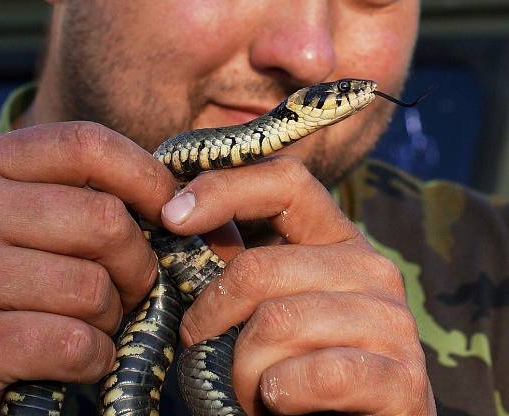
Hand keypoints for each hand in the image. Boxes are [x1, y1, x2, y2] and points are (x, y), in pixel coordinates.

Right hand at [0, 122, 176, 415]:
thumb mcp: (15, 215)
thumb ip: (82, 195)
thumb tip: (187, 199)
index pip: (87, 143)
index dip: (146, 175)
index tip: (172, 209)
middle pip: (104, 220)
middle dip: (138, 264)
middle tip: (132, 287)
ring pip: (93, 288)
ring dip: (112, 317)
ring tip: (91, 322)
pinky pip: (74, 344)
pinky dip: (94, 358)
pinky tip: (75, 358)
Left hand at [161, 155, 435, 414]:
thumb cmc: (299, 368)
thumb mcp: (268, 304)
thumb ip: (239, 265)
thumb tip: (176, 213)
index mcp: (338, 239)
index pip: (286, 181)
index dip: (225, 187)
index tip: (172, 216)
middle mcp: (371, 268)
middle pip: (260, 267)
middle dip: (212, 318)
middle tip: (203, 351)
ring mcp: (392, 321)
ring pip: (277, 323)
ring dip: (242, 369)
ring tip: (247, 389)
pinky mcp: (403, 379)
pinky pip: (318, 374)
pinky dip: (281, 393)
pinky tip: (280, 401)